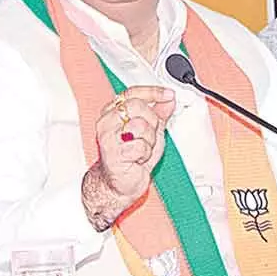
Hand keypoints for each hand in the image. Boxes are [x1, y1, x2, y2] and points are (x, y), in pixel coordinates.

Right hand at [80, 86, 175, 229]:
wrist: (121, 183)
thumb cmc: (132, 157)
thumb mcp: (151, 131)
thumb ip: (159, 113)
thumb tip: (169, 99)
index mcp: (113, 112)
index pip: (132, 93)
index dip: (153, 92)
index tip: (168, 95)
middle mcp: (107, 121)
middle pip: (137, 106)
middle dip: (151, 121)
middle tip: (149, 135)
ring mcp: (107, 136)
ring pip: (140, 125)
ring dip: (149, 141)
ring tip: (141, 149)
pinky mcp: (112, 153)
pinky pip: (139, 146)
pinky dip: (144, 154)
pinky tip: (137, 159)